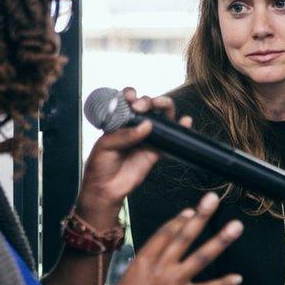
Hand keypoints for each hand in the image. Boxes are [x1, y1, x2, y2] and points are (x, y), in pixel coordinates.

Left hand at [76, 88, 189, 227]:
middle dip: (148, 100)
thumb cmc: (100, 166)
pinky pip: (170, 138)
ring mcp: (147, 137)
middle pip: (148, 105)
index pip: (127, 101)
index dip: (131, 95)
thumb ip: (124, 135)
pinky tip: (184, 122)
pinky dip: (180, 128)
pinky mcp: (157, 150)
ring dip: (164, 106)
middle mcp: (134, 126)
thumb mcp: (105, 146)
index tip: (131, 98)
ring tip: (162, 106)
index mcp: (118, 121)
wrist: (106, 189)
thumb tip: (146, 126)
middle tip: (142, 106)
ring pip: (161, 116)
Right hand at [101, 192, 242, 284]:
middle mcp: (161, 267)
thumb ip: (148, 261)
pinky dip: (223, 284)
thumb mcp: (130, 276)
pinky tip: (237, 277)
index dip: (179, 220)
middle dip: (201, 216)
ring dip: (220, 241)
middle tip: (213, 200)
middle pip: (184, 236)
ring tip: (236, 226)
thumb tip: (162, 248)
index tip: (191, 210)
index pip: (165, 233)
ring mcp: (173, 283)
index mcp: (144, 259)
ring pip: (200, 257)